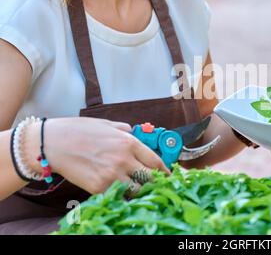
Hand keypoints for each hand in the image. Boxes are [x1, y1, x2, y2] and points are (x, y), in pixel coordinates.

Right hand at [25, 118, 169, 194]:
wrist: (51, 144)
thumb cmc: (78, 131)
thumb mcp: (106, 124)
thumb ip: (124, 130)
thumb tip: (134, 133)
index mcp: (128, 142)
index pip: (156, 161)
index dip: (165, 170)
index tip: (168, 175)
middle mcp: (124, 160)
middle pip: (151, 178)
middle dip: (155, 182)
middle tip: (156, 185)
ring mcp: (112, 175)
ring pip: (137, 191)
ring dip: (139, 191)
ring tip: (138, 189)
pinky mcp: (99, 188)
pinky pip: (118, 196)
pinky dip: (122, 196)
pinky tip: (121, 192)